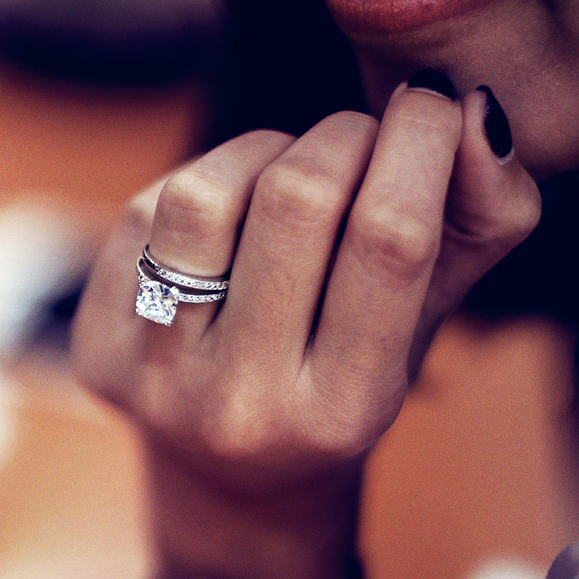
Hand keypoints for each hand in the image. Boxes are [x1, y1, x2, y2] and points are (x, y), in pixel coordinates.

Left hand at [73, 83, 539, 578]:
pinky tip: (229, 222)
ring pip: (205, 193)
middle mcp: (242, 404)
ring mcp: (157, 379)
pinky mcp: (98, 347)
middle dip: (345, 134)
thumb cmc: (341, 386)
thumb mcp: (423, 328)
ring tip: (289, 177)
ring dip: (264, 149)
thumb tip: (471, 112)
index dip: (420, 143)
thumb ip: (479, 223)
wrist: (236, 475)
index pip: (389, 241)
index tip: (432, 103)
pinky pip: (148, 209)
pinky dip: (206, 185)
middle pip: (297, 200)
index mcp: (343, 411)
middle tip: (362, 141)